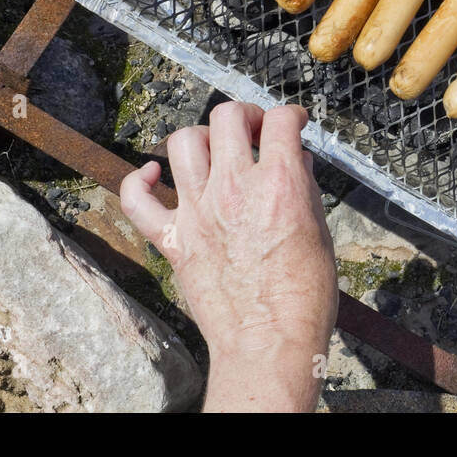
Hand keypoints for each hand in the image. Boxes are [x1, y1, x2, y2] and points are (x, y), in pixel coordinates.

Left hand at [119, 101, 336, 411]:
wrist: (270, 342)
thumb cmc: (304, 296)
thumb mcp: (320, 232)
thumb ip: (304, 190)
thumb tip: (296, 163)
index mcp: (279, 184)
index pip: (281, 120)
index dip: (292, 115)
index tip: (293, 124)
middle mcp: (235, 189)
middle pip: (227, 117)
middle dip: (245, 116)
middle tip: (254, 133)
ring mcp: (198, 211)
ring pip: (183, 142)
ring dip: (201, 138)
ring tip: (214, 152)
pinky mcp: (173, 238)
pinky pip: (136, 198)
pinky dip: (139, 180)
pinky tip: (154, 176)